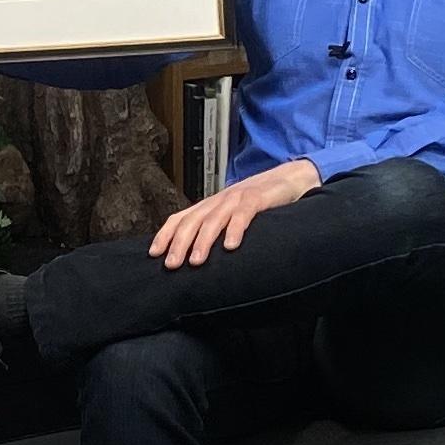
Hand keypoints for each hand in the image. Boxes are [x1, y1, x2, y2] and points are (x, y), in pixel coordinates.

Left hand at [150, 157, 318, 266]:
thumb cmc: (261, 201)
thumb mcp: (233, 216)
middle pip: (193, 220)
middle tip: (172, 265)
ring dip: (203, 241)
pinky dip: (236, 229)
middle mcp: (220, 201)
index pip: (181, 218)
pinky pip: (244, 214)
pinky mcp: (258, 198)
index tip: (154, 254)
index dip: (166, 234)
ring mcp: (238, 198)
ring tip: (196, 261)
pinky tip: (230, 246)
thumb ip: (217, 231)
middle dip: (179, 243)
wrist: (291, 178)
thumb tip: (198, 257)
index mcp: (211, 206)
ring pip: (214, 219)